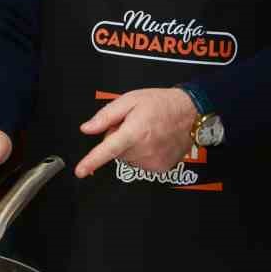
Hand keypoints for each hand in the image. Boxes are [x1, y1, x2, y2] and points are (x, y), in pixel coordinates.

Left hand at [75, 87, 196, 177]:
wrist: (191, 112)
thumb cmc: (161, 104)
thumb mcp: (130, 100)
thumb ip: (106, 115)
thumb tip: (87, 128)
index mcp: (134, 132)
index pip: (107, 150)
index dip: (91, 161)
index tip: (80, 171)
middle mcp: (144, 150)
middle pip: (116, 151)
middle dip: (119, 138)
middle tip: (133, 124)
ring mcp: (153, 161)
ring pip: (128, 158)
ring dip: (131, 146)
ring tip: (146, 131)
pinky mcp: (161, 168)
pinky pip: (141, 163)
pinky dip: (143, 153)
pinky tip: (154, 141)